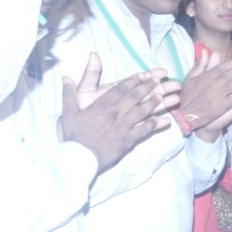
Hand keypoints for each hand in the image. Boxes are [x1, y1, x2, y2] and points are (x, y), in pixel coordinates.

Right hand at [58, 53, 179, 172]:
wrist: (80, 156)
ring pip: (142, 111)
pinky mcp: (128, 139)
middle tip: (159, 80)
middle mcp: (115, 113)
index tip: (143, 75)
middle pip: (135, 97)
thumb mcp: (68, 112)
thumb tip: (66, 77)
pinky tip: (165, 121)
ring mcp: (123, 126)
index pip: (120, 88)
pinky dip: (155, 125)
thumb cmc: (74, 135)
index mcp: (102, 104)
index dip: (133, 80)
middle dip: (148, 87)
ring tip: (165, 97)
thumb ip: (68, 94)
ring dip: (155, 103)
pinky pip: (144, 130)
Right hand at [179, 53, 231, 141]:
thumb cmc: (187, 96)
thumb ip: (200, 65)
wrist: (183, 115)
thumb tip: (205, 51)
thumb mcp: (190, 78)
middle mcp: (212, 85)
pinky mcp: (219, 108)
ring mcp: (216, 96)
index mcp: (205, 77)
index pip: (222, 68)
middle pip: (230, 74)